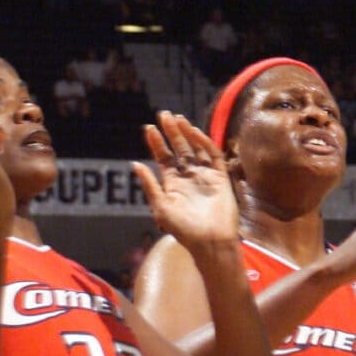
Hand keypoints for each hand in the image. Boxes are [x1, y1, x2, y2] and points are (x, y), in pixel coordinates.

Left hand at [135, 112, 240, 249]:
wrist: (210, 241)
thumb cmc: (183, 229)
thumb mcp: (161, 207)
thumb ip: (149, 185)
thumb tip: (134, 164)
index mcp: (172, 184)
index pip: (163, 158)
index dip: (156, 143)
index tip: (148, 128)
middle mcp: (188, 177)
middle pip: (179, 149)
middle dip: (171, 132)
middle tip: (163, 114)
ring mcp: (205, 176)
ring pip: (195, 149)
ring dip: (186, 134)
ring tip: (177, 118)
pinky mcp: (221, 178)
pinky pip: (213, 156)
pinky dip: (204, 143)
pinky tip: (194, 132)